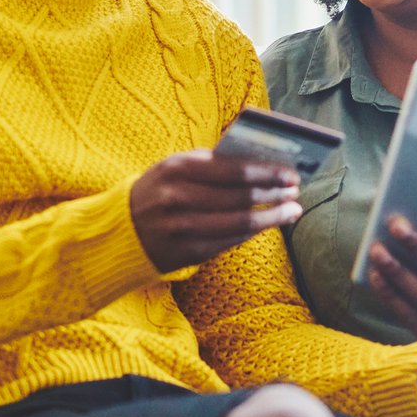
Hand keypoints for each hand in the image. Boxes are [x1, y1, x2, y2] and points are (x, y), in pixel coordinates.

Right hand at [131, 150, 299, 273]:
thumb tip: (260, 164)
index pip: (231, 169)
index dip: (265, 172)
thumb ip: (210, 164)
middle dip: (273, 192)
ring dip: (272, 216)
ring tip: (293, 209)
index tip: (289, 171)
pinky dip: (253, 232)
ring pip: (239, 222)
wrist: (120, 232)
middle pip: (239, 196)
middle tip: (296, 189)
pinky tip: (269, 224)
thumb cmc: (157, 193)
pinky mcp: (188, 252)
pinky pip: (230, 241)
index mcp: (176, 168)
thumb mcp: (174, 169)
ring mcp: (183, 228)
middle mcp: (178, 198)